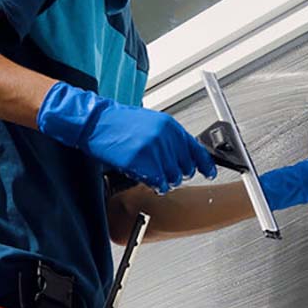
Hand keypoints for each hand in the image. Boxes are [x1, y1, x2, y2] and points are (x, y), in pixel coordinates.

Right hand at [37, 82, 216, 193]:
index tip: (209, 173)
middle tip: (165, 172)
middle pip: (186, 167)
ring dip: (165, 181)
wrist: (97, 122)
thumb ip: (169, 138)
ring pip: (173, 178)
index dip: (204, 164)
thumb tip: (184, 154)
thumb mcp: (151, 123)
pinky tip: (148, 179)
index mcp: (170, 126)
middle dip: (178, 173)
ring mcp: (154, 150)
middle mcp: (165, 137)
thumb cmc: (119, 123)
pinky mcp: (141, 162)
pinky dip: (155, 185)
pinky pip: (158, 183)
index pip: (196, 149)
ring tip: (152, 174)